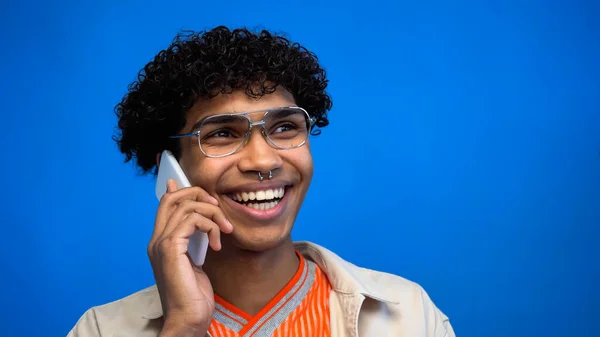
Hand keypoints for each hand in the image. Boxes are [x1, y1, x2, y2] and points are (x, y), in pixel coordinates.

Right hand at [148, 179, 232, 336]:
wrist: (188, 318)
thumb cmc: (193, 295)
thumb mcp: (195, 261)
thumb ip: (195, 240)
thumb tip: (199, 222)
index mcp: (160, 243)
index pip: (165, 205)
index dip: (182, 190)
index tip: (205, 194)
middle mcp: (156, 240)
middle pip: (172, 199)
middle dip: (198, 195)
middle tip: (217, 207)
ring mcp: (161, 244)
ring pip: (186, 207)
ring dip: (212, 213)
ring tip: (225, 229)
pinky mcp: (171, 249)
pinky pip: (192, 220)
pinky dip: (210, 226)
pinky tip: (217, 243)